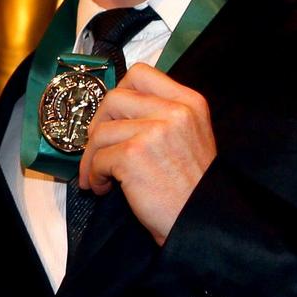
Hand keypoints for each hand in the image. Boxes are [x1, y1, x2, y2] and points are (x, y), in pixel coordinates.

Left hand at [78, 63, 216, 244]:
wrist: (204, 223)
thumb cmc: (193, 187)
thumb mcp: (190, 136)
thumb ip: (162, 115)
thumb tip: (117, 110)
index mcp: (189, 103)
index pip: (141, 73)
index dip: (119, 92)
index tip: (113, 114)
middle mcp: (173, 112)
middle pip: (115, 98)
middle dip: (98, 124)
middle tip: (98, 146)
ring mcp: (154, 132)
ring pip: (102, 131)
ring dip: (93, 156)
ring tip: (100, 175)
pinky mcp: (134, 155)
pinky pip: (99, 158)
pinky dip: (94, 174)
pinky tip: (104, 187)